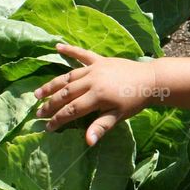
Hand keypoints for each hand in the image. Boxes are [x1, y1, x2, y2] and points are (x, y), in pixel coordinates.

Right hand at [32, 43, 155, 145]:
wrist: (151, 80)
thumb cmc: (135, 101)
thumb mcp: (119, 116)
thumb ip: (101, 127)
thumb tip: (87, 142)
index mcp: (97, 97)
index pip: (72, 110)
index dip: (58, 119)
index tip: (48, 127)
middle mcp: (92, 81)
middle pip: (66, 93)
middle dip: (50, 104)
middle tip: (38, 113)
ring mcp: (95, 69)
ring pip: (68, 77)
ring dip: (52, 84)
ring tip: (38, 93)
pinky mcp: (100, 60)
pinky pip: (82, 54)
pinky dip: (70, 50)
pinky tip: (57, 47)